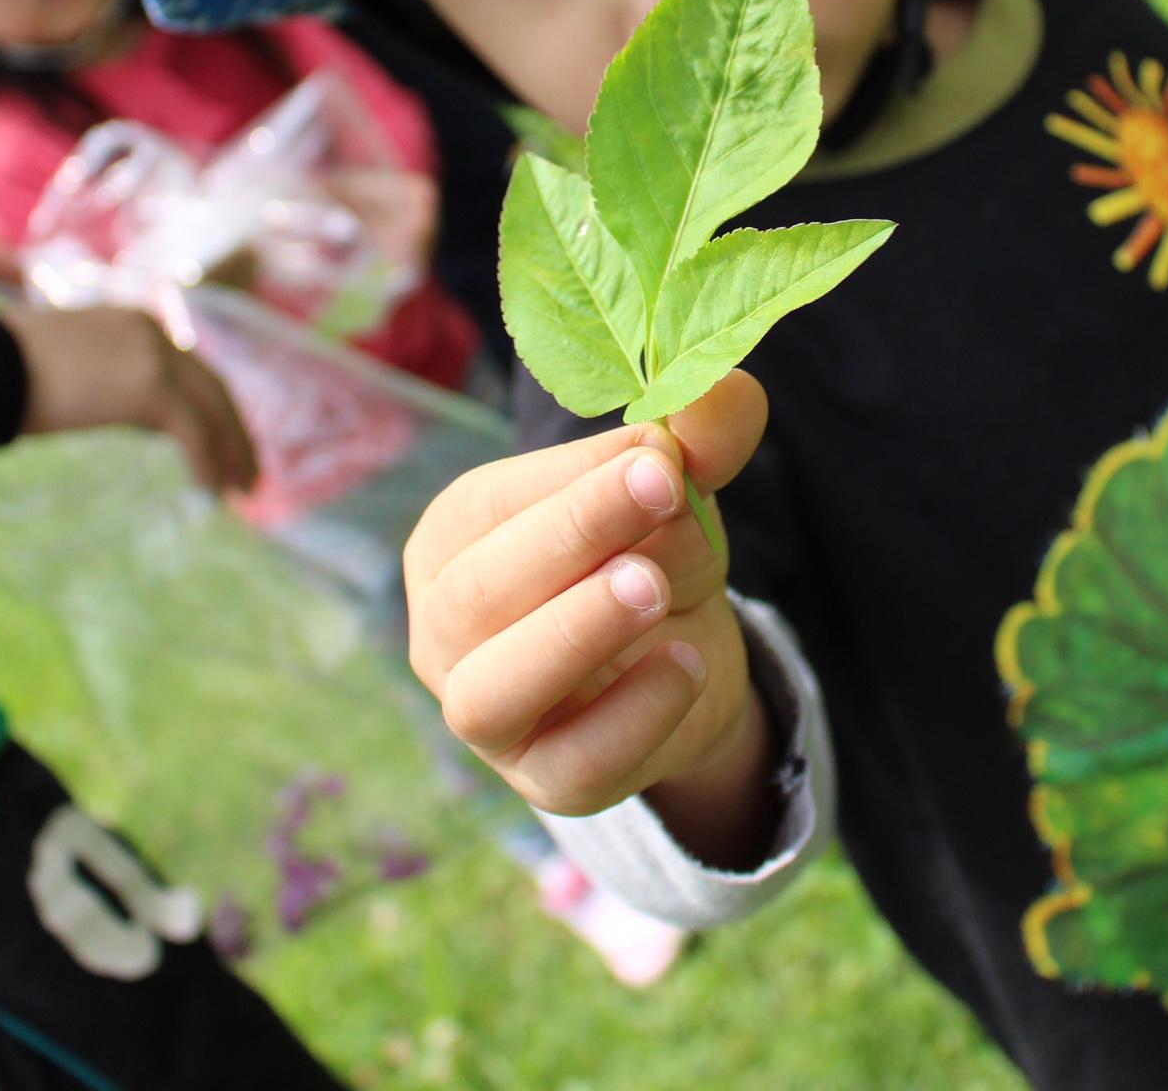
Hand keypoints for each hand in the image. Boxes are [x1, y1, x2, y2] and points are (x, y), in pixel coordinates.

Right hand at [0, 306, 258, 494]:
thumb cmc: (6, 373)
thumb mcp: (74, 372)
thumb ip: (112, 386)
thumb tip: (140, 421)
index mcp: (135, 322)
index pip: (190, 368)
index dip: (213, 406)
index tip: (224, 439)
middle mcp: (153, 331)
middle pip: (213, 385)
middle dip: (235, 430)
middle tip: (248, 470)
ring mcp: (155, 355)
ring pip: (213, 409)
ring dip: (232, 451)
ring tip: (242, 490)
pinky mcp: (151, 387)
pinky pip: (193, 432)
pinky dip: (207, 464)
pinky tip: (212, 493)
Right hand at [404, 372, 769, 836]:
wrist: (682, 660)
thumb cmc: (648, 553)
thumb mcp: (678, 490)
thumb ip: (698, 437)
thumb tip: (722, 386)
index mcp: (455, 538)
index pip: (489, 508)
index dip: (572, 481)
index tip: (659, 453)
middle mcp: (445, 629)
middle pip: (474, 595)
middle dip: (569, 539)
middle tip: (663, 493)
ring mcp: (485, 716)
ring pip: (490, 693)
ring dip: (574, 633)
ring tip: (653, 587)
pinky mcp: (546, 781)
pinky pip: (572, 765)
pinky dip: (632, 715)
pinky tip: (687, 664)